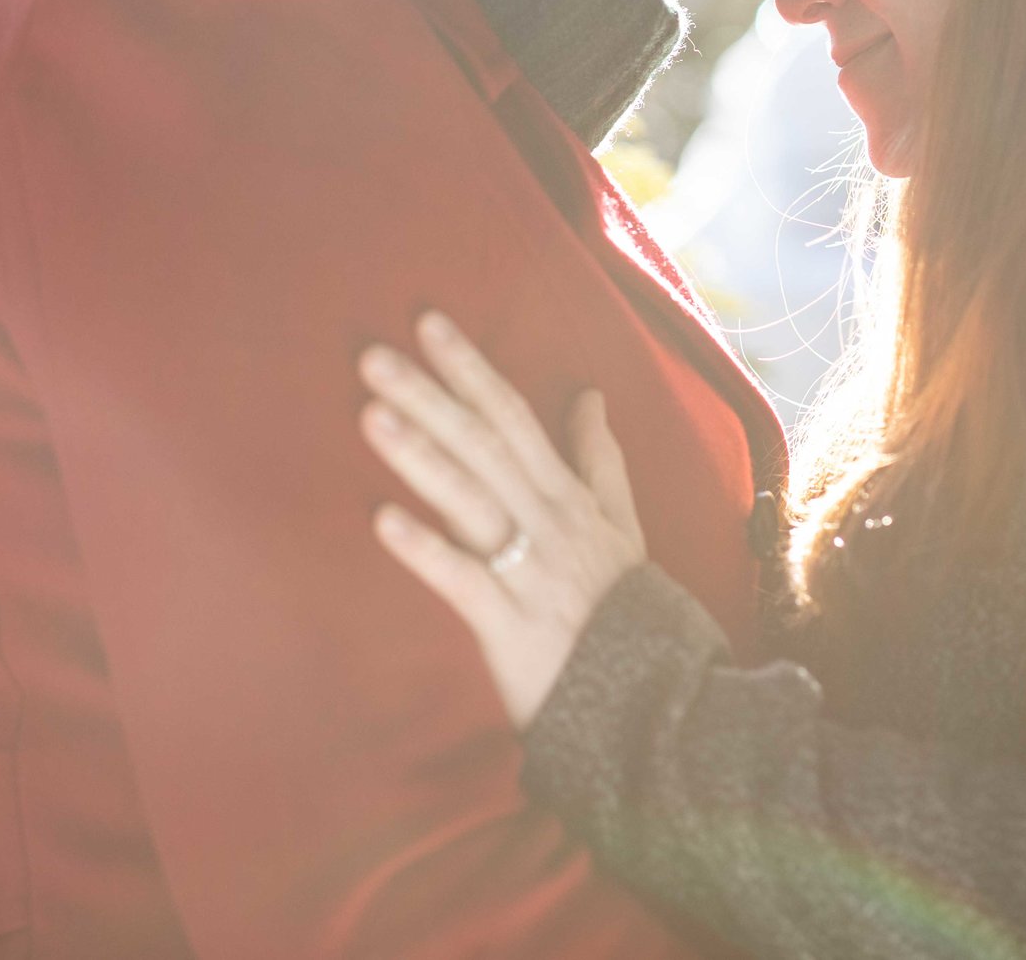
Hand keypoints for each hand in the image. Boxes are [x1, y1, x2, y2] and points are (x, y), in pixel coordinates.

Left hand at [358, 310, 645, 729]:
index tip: (428, 323)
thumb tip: (589, 395)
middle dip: (429, 396)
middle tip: (373, 355)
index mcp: (567, 498)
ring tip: (371, 415)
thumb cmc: (627, 613)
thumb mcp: (623, 527)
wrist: (654, 702)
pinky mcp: (509, 625)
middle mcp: (547, 523)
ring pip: (470, 501)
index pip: (514, 417)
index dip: (471, 369)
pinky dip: (424, 550)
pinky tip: (381, 520)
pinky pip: (463, 580)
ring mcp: (528, 572)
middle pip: (483, 445)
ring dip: (420, 456)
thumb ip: (600, 461)